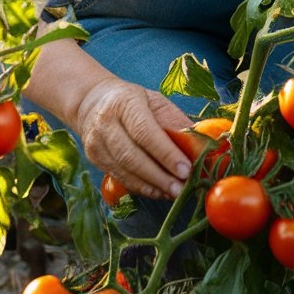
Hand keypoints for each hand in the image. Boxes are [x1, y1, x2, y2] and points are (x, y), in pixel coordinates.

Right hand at [74, 77, 193, 198]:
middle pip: (132, 156)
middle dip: (159, 176)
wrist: (93, 102)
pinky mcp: (95, 159)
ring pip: (124, 171)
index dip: (166, 153)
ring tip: (173, 192)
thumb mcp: (156, 101)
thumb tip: (200, 146)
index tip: (185, 170)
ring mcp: (96, 142)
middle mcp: (106, 123)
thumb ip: (176, 122)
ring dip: (151, 186)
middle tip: (181, 188)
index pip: (145, 132)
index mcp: (125, 103)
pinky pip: (120, 178)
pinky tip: (159, 191)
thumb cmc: (133, 100)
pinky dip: (142, 188)